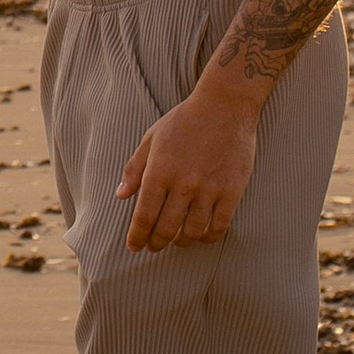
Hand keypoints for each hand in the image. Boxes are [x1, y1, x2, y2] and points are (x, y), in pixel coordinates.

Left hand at [117, 77, 261, 250]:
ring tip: (176, 240)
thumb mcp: (152, 138)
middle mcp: (184, 184)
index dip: (137, 236)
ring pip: (193, 232)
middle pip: (166, 228)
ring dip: (182, 241)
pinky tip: (202, 237)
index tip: (134, 246)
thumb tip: (121, 195)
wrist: (225, 107)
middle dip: (156, 243)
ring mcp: (210, 190)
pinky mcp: (232, 192)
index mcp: (160, 171)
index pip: (144, 215)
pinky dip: (209, 237)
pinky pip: (220, 226)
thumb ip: (135, 168)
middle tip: (153, 247)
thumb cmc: (184, 120)